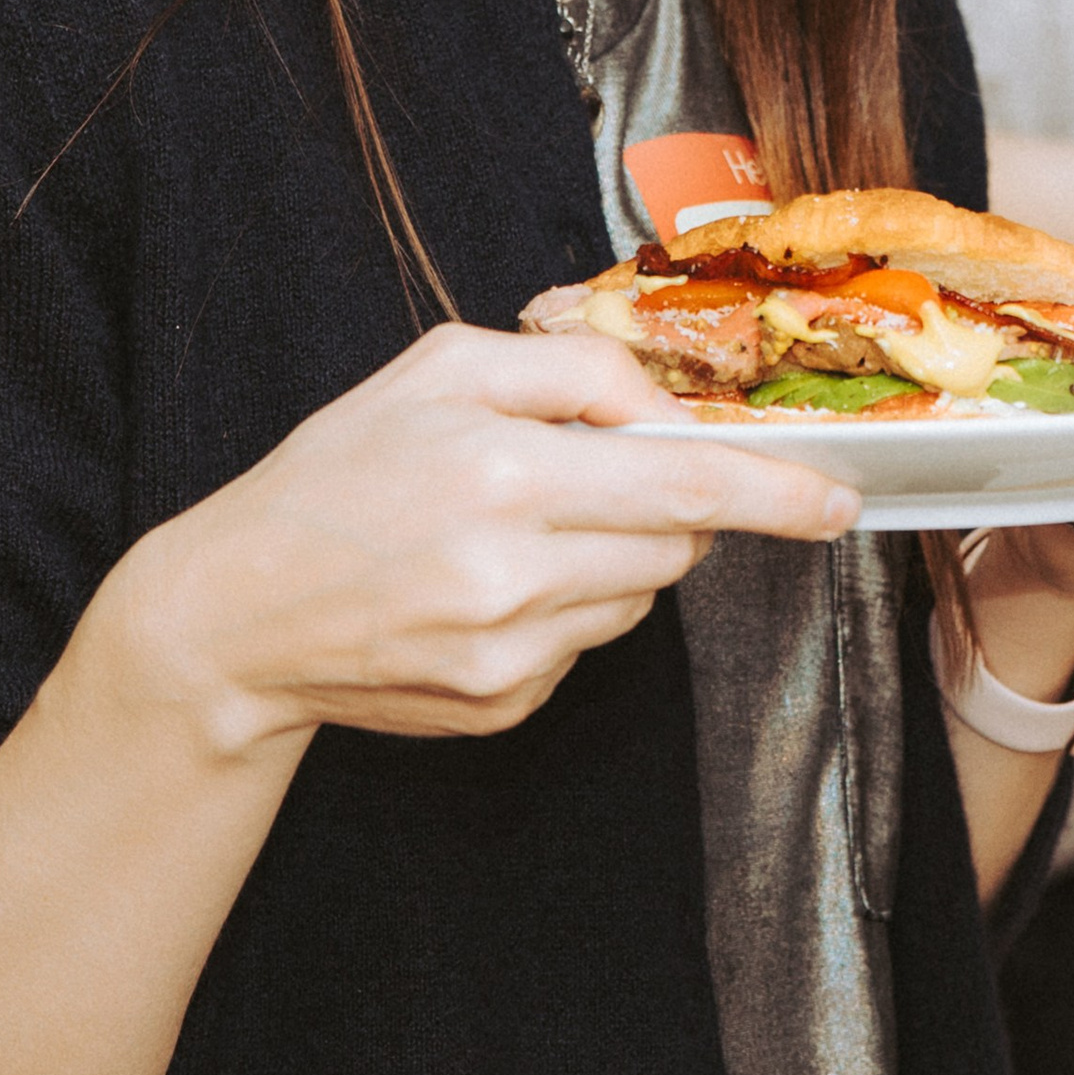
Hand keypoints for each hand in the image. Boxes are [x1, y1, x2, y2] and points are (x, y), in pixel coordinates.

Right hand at [114, 321, 850, 747]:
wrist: (236, 611)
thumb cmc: (337, 472)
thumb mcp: (439, 368)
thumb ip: (570, 367)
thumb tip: (665, 408)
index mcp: (505, 476)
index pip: (685, 489)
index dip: (777, 494)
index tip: (837, 499)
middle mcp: (515, 576)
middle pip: (676, 546)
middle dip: (672, 509)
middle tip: (598, 481)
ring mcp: (512, 656)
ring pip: (638, 597)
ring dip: (611, 556)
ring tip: (513, 532)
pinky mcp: (504, 707)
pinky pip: (588, 645)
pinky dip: (564, 608)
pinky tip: (484, 588)